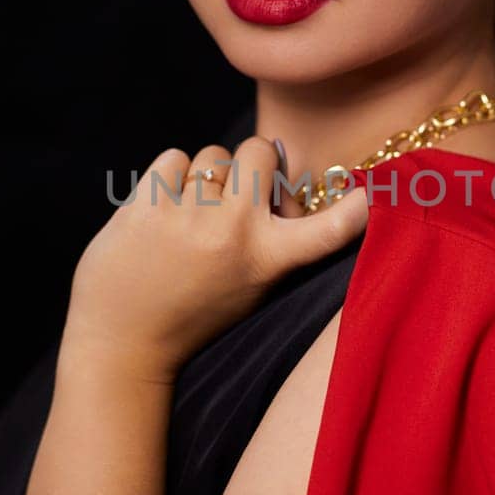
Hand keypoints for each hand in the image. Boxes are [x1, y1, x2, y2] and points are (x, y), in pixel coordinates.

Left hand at [60, 135, 368, 382]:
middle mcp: (233, 232)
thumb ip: (274, 236)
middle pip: (259, 151)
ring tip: (190, 217)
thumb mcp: (251, 286)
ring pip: (212, 156)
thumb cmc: (194, 311)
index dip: (354, 210)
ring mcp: (188, 216)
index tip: (370, 195)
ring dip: (204, 178)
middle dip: (250, 165)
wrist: (123, 343)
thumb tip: (280, 170)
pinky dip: (169, 179)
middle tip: (234, 196)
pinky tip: (163, 212)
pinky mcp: (146, 206)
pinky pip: (173, 158)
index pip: (327, 230)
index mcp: (268, 261)